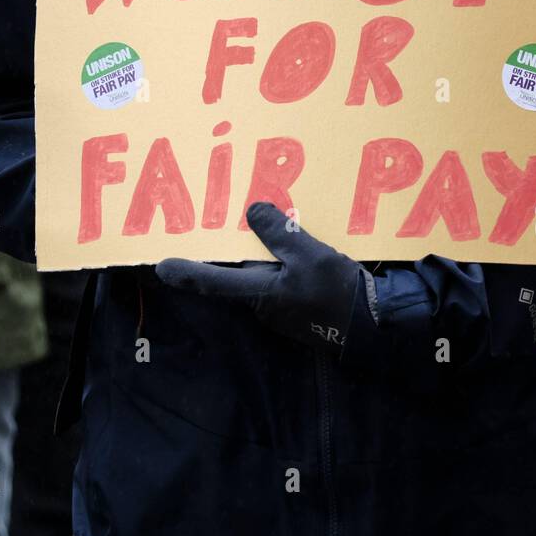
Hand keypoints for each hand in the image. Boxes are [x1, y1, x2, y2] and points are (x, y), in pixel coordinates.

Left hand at [154, 202, 365, 355]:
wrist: (374, 325)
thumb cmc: (337, 292)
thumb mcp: (309, 254)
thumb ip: (279, 232)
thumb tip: (252, 209)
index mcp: (258, 293)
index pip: (213, 281)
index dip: (186, 272)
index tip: (161, 266)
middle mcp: (262, 305)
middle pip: (237, 275)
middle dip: (227, 254)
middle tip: (215, 226)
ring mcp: (281, 309)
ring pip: (260, 276)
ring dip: (258, 255)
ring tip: (258, 224)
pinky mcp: (298, 308)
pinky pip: (280, 280)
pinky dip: (279, 262)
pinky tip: (291, 244)